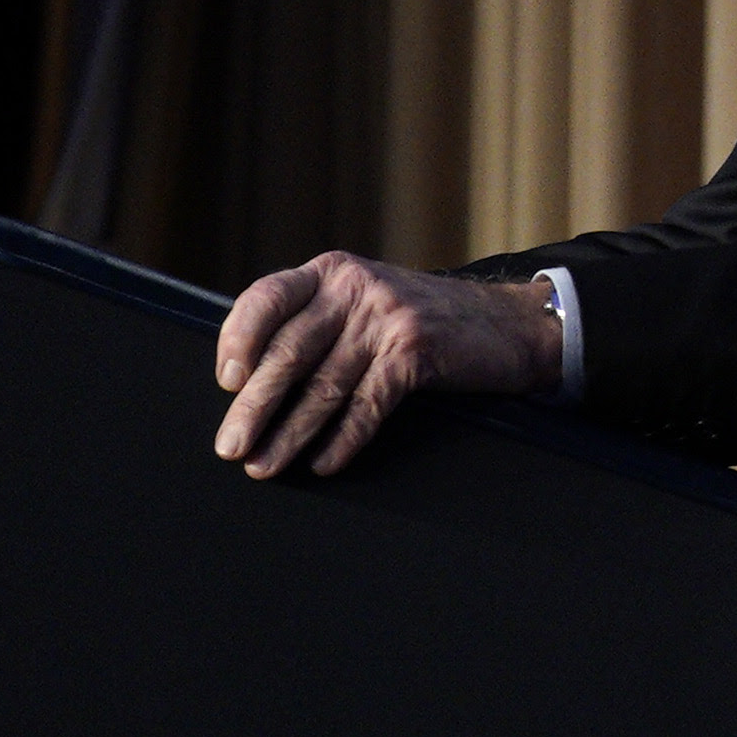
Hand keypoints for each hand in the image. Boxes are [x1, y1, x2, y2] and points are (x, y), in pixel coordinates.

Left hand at [212, 252, 559, 479]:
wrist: (508, 325)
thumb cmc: (423, 322)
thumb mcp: (364, 303)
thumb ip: (314, 323)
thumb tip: (246, 383)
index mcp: (332, 272)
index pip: (266, 299)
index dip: (238, 340)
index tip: (227, 382)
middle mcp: (356, 288)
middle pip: (289, 352)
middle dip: (254, 407)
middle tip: (230, 446)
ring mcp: (388, 318)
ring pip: (324, 386)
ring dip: (290, 434)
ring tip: (266, 465)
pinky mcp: (417, 351)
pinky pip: (366, 404)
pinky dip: (342, 439)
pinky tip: (324, 462)